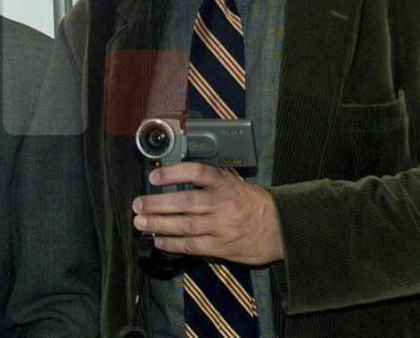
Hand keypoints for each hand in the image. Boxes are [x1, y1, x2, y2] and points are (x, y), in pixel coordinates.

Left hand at [132, 162, 283, 264]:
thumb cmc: (255, 204)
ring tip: (141, 223)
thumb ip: (210, 183)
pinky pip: (192, 245)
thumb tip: (177, 179)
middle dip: (157, 204)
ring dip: (159, 224)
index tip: (155, 176)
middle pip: (185, 202)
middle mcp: (222, 203)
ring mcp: (222, 226)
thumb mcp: (235, 184)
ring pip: (184, 225)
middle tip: (138, 204)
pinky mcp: (222, 246)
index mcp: (225, 184)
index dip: (174, 173)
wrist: (281, 229)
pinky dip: (173, 244)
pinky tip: (159, 240)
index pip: (198, 173)